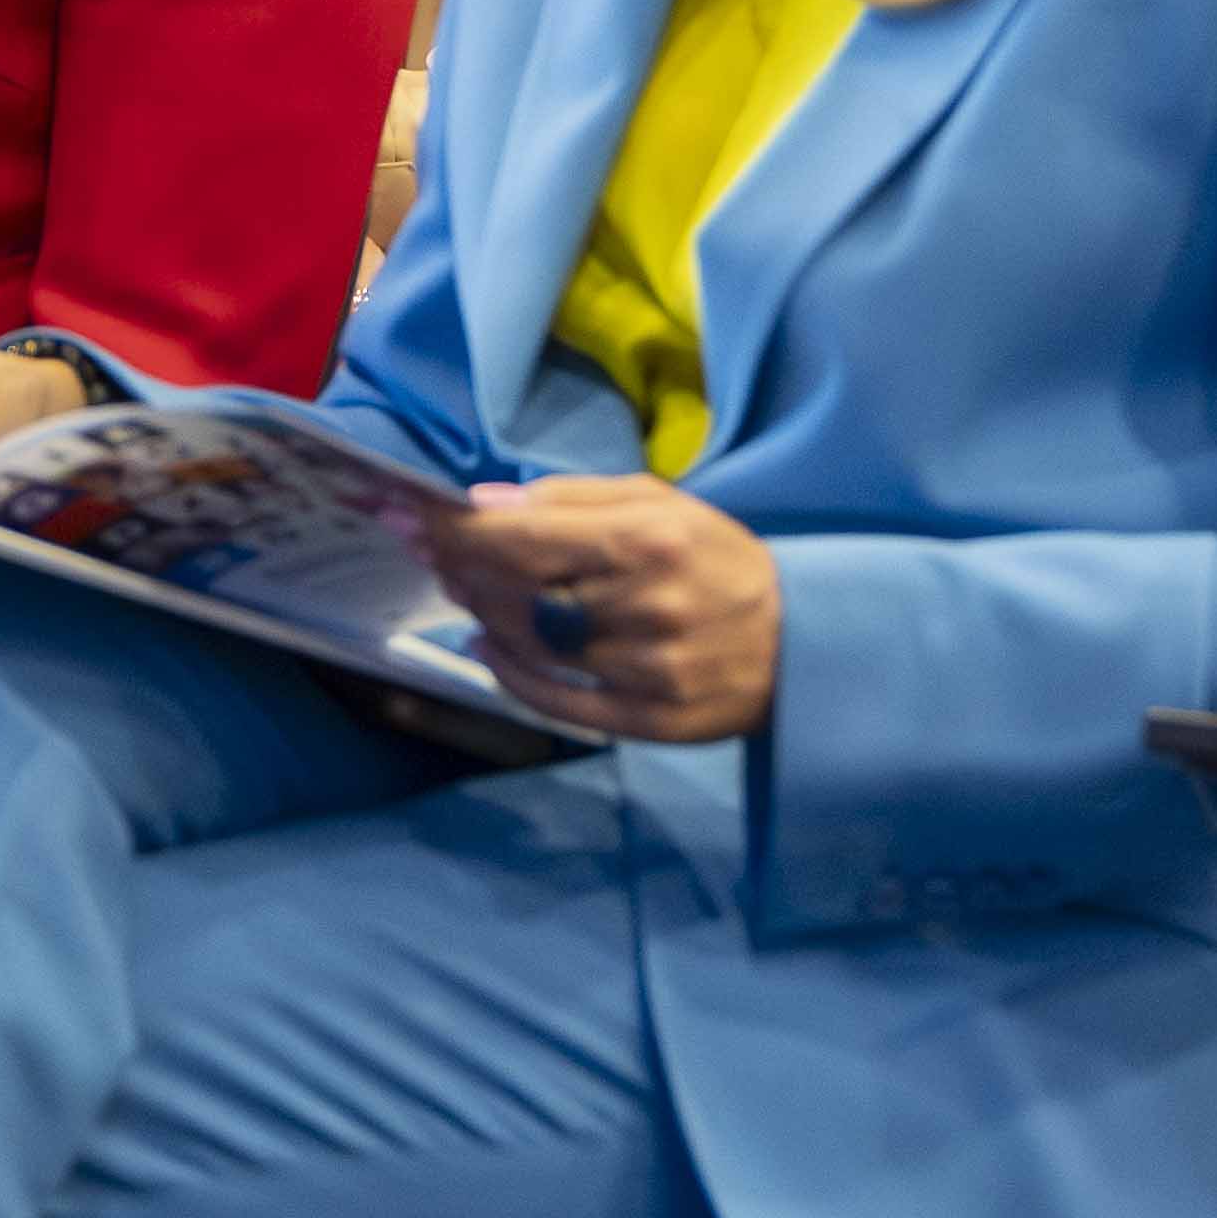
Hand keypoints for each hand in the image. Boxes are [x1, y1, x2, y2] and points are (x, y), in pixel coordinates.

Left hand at [416, 473, 779, 739]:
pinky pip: (557, 703)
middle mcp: (647, 606)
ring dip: (484, 617)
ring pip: (532, 646)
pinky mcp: (650, 720)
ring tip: (469, 594)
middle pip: (518, 594)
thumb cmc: (716, 557)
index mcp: (648, 540)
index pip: (523, 538)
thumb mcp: (658, 502)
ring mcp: (649, 670)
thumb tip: (482, 505)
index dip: (457, 533)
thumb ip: (568, 496)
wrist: (801, 640)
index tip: (415, 521)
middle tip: (438, 557)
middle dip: (464, 572)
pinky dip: (509, 677)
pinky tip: (486, 650)